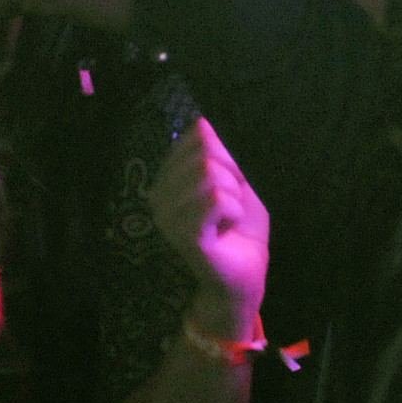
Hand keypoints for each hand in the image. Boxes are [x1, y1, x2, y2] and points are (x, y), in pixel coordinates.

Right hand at [150, 119, 269, 332]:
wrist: (243, 278)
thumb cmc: (240, 233)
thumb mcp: (238, 186)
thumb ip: (222, 157)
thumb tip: (202, 124)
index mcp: (168, 181)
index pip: (198, 139)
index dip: (227, 158)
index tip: (230, 186)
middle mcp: (159, 196)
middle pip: (207, 155)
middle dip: (234, 179)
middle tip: (230, 208)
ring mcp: (168, 216)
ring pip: (212, 176)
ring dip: (235, 198)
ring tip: (227, 221)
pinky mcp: (184, 235)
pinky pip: (217, 199)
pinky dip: (234, 210)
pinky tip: (226, 228)